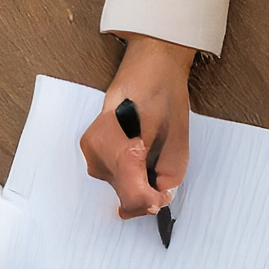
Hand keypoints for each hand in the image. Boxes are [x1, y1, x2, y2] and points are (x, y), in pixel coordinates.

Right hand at [78, 33, 193, 219]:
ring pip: (117, 187)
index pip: (131, 193)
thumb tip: (159, 196)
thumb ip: (169, 174)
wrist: (149, 67)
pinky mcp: (89, 149)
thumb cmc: (163, 93)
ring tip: (148, 151)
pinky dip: (127, 173)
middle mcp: (97, 148)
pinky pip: (112, 176)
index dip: (151, 201)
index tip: (163, 196)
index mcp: (118, 142)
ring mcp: (90, 150)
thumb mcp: (179, 138)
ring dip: (137, 181)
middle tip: (160, 168)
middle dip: (146, 191)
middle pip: (123, 194)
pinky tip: (136, 151)